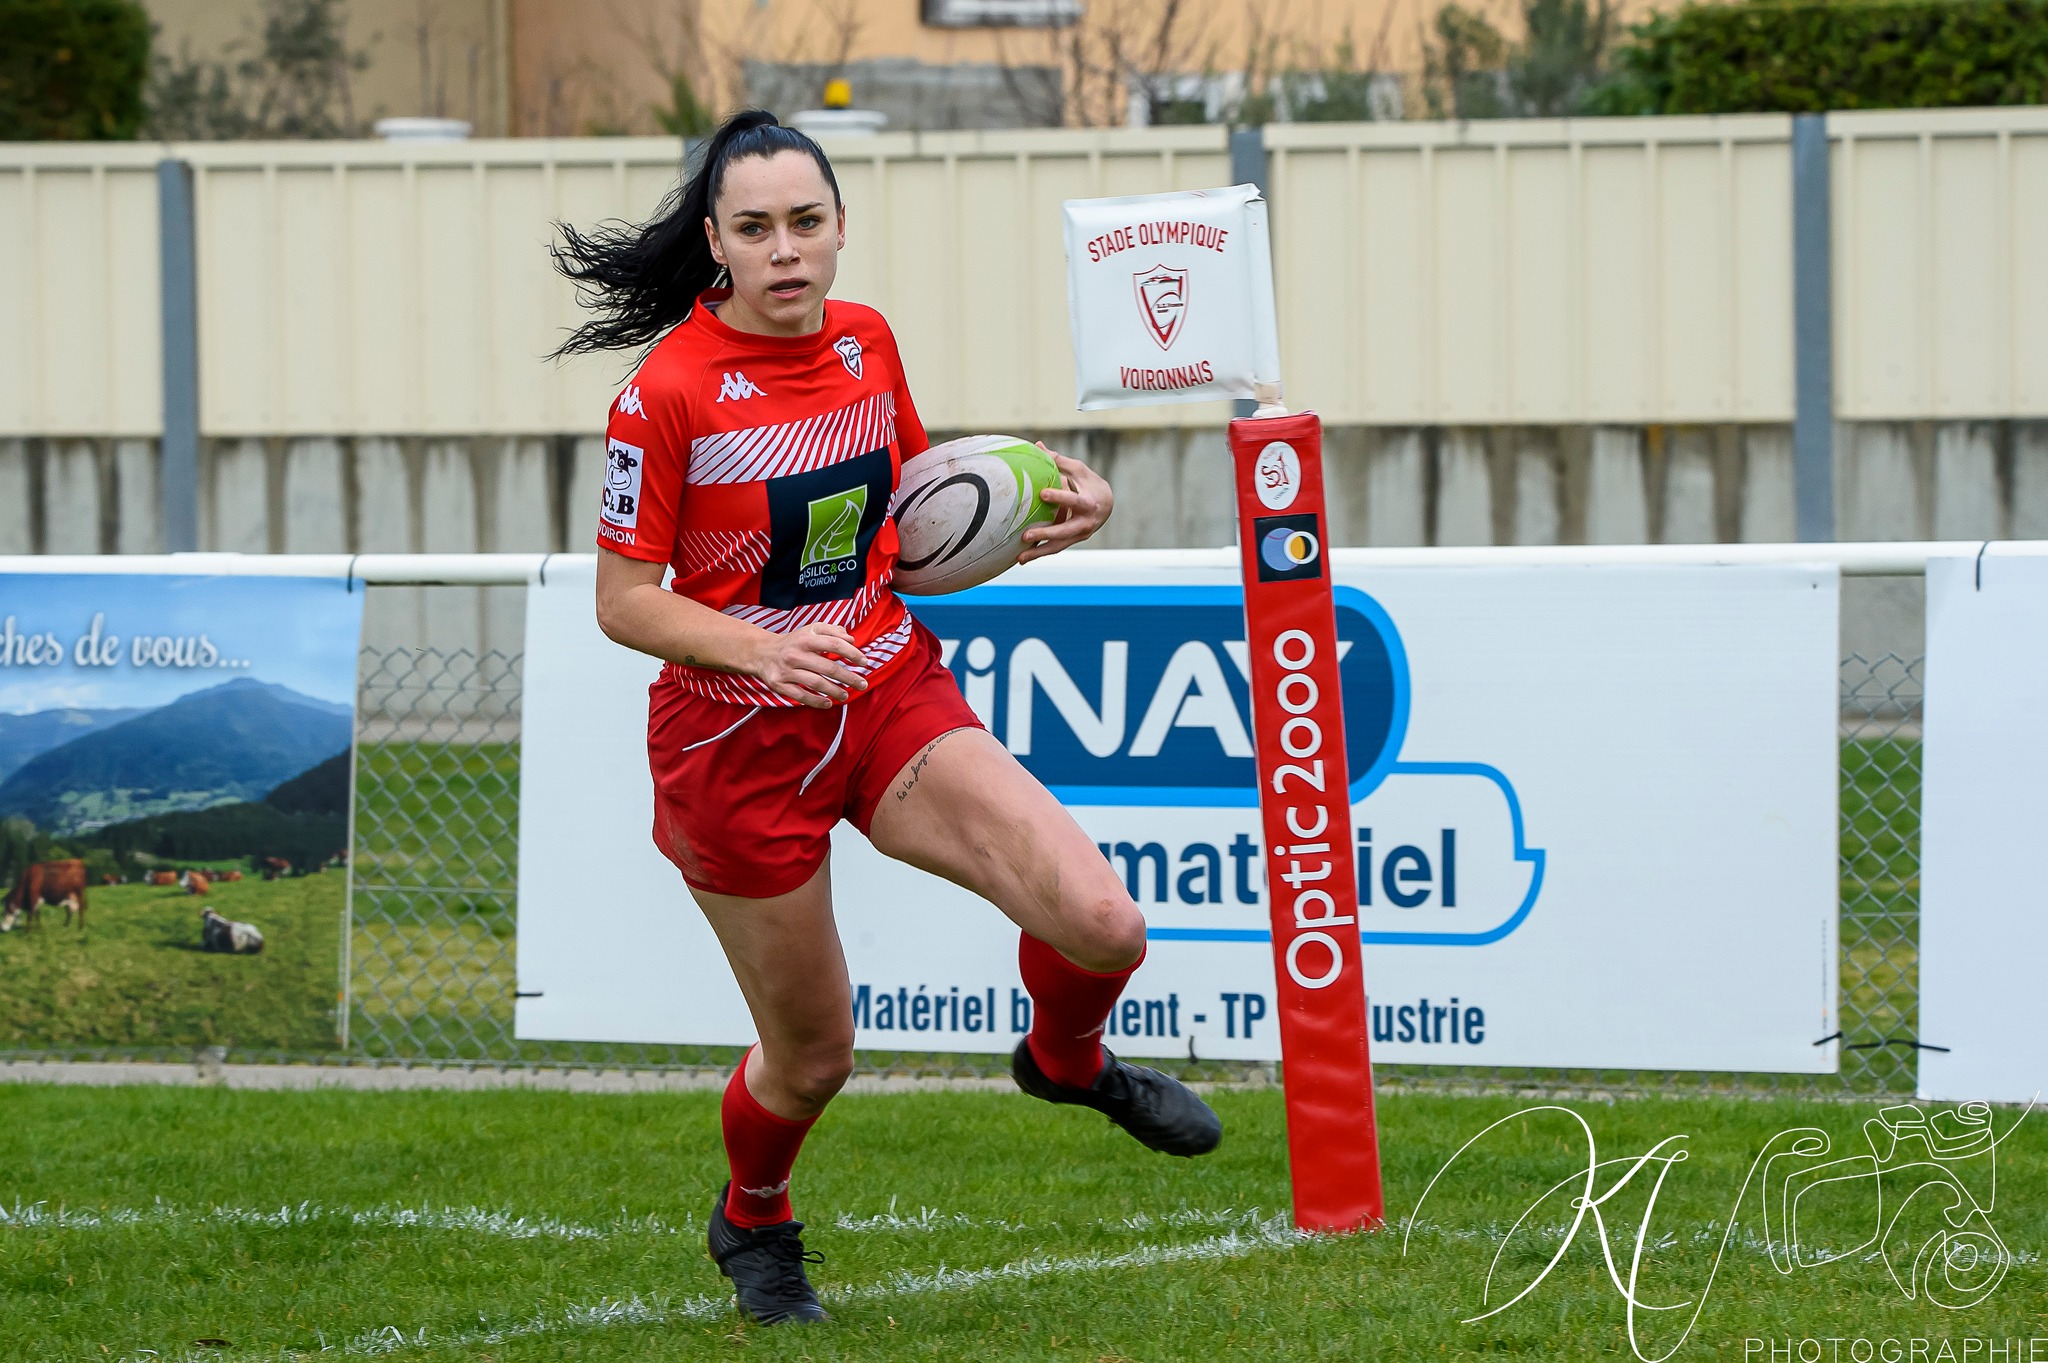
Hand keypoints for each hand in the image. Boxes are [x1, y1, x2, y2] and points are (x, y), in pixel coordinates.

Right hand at [751, 623, 867, 708]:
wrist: (761, 653)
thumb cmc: (794, 642)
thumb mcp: (810, 630)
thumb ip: (832, 631)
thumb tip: (851, 639)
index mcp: (806, 638)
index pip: (835, 644)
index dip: (852, 653)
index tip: (865, 662)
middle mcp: (795, 654)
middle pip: (828, 667)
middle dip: (849, 677)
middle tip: (862, 684)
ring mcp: (787, 671)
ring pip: (816, 683)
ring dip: (835, 691)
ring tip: (846, 695)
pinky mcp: (779, 685)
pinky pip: (801, 696)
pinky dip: (816, 701)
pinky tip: (828, 703)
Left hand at [1018, 446, 1112, 562]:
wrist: (1107, 505)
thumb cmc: (1089, 484)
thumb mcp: (1079, 470)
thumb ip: (1059, 461)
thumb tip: (1038, 446)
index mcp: (1089, 502)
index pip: (1073, 500)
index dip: (1059, 497)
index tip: (1043, 494)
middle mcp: (1085, 523)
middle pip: (1065, 531)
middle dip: (1045, 534)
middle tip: (1025, 535)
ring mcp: (1079, 535)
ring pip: (1059, 546)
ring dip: (1039, 553)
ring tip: (1020, 558)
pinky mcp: (1072, 541)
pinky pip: (1055, 549)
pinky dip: (1040, 554)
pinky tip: (1022, 558)